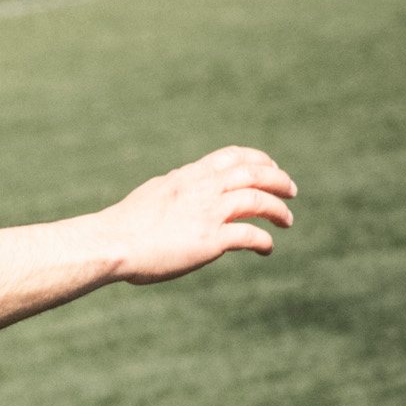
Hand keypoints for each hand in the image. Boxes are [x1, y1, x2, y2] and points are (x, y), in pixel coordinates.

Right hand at [109, 146, 296, 284]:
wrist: (113, 242)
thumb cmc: (125, 223)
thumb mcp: (154, 192)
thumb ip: (175, 188)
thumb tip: (180, 184)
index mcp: (189, 176)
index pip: (232, 157)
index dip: (257, 159)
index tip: (270, 166)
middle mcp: (203, 189)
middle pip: (254, 174)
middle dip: (278, 180)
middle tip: (292, 190)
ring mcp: (209, 213)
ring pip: (258, 201)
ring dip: (278, 210)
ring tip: (287, 220)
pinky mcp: (211, 240)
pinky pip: (249, 235)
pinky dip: (264, 241)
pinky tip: (267, 248)